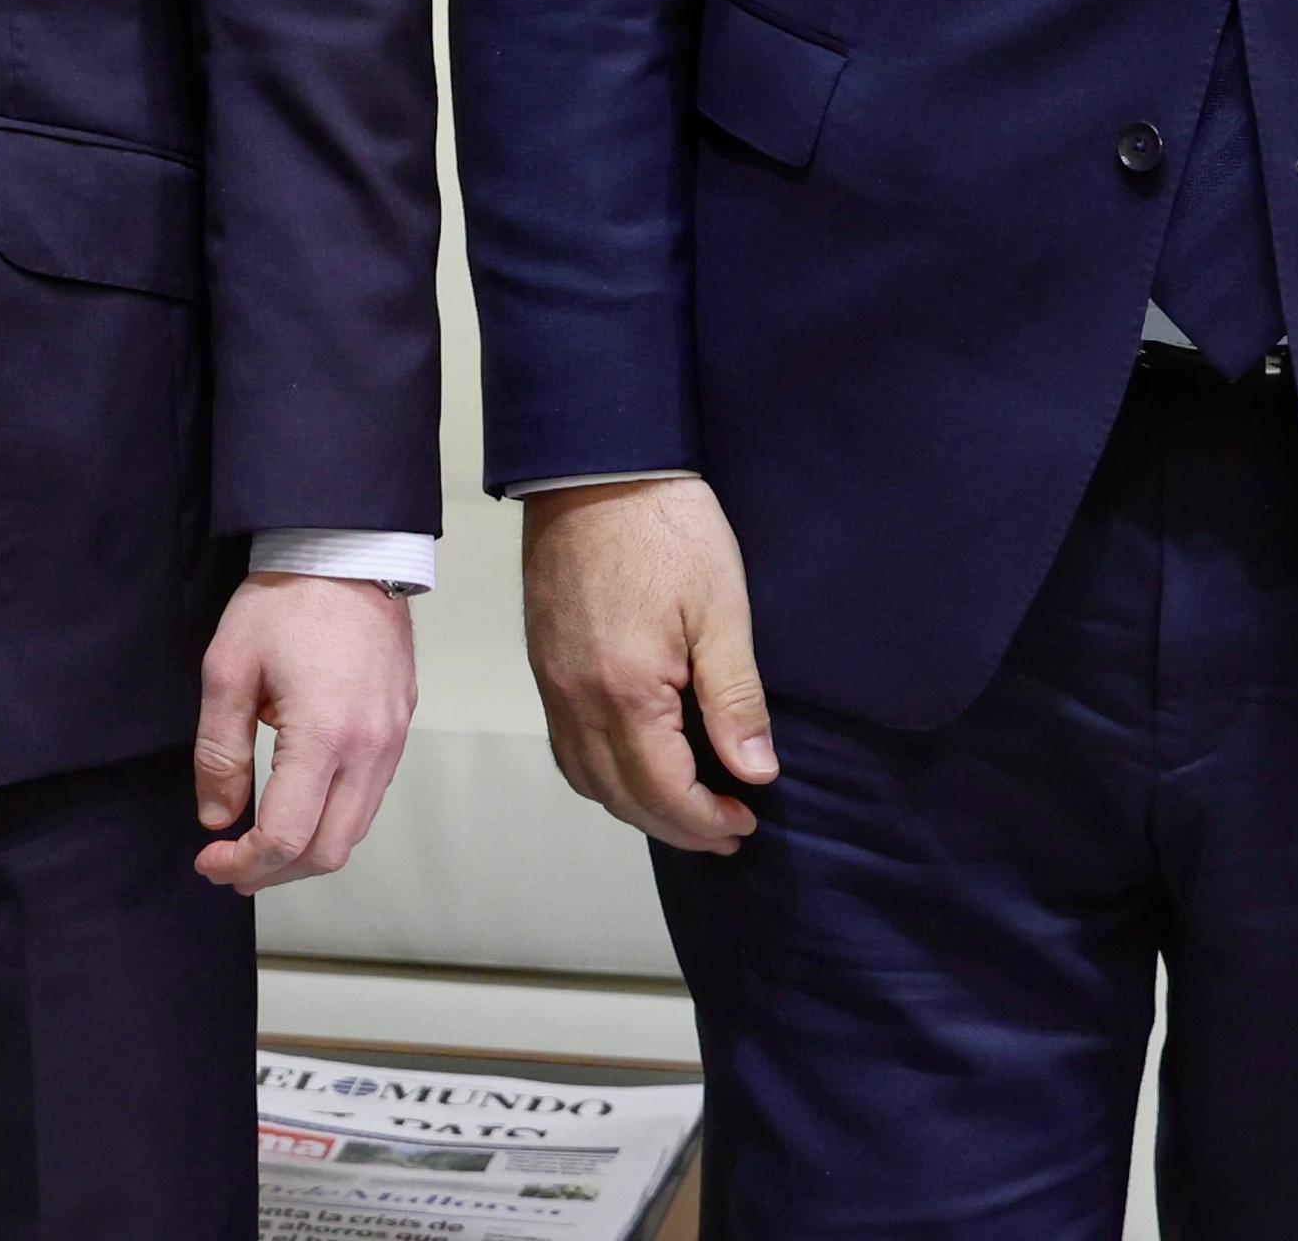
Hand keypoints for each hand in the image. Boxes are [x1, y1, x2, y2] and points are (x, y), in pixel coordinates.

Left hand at [191, 572, 416, 891]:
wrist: (348, 551)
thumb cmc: (284, 602)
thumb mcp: (228, 669)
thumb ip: (218, 752)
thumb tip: (217, 818)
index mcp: (325, 736)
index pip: (287, 837)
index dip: (243, 864)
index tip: (209, 860)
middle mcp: (370, 749)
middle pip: (328, 851)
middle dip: (275, 873)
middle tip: (231, 866)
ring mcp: (392, 741)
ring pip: (354, 832)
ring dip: (306, 852)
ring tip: (260, 846)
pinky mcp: (400, 727)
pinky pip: (370, 799)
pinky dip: (332, 820)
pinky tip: (299, 806)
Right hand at [522, 476, 773, 855]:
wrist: (595, 467)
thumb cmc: (667, 529)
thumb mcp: (721, 610)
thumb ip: (735, 698)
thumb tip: (755, 772)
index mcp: (625, 691)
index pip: (663, 791)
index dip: (707, 821)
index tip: (747, 822)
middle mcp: (576, 699)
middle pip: (621, 796)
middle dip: (676, 826)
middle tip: (726, 830)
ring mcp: (552, 683)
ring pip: (585, 778)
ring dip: (635, 805)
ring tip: (684, 806)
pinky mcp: (543, 663)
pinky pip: (565, 746)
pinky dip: (601, 774)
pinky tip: (634, 762)